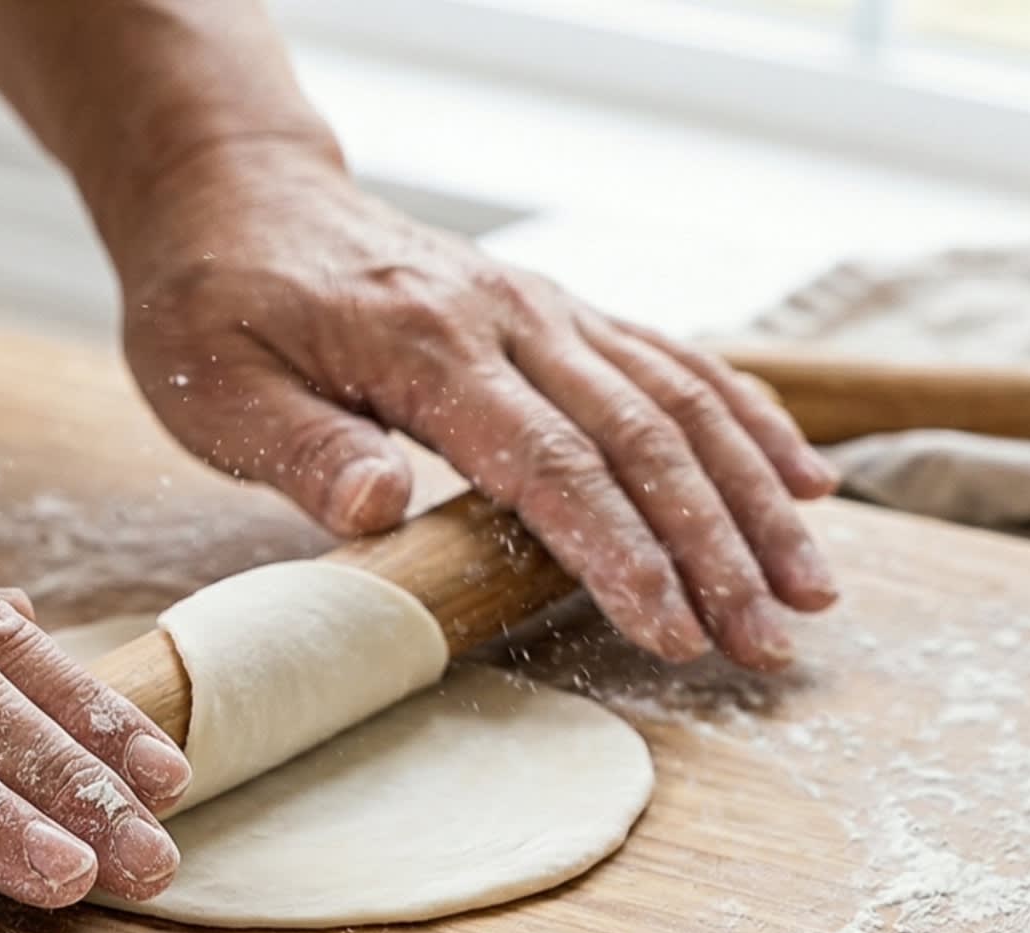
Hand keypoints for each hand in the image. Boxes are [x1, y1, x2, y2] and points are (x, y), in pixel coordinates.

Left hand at [109, 141, 839, 669]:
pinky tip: (806, 484)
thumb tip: (382, 507)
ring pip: (681, 401)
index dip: (620, 552)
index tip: (672, 631)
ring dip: (755, 498)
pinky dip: (749, 422)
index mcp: (426, 346)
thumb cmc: (217, 305)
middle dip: (717, 547)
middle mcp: (508, 318)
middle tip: (767, 641)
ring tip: (811, 591)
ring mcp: (545, 310)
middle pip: (642, 438)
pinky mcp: (559, 313)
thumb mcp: (218, 388)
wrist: (236, 195)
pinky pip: (675, 362)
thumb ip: (303, 449)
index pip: (549, 462)